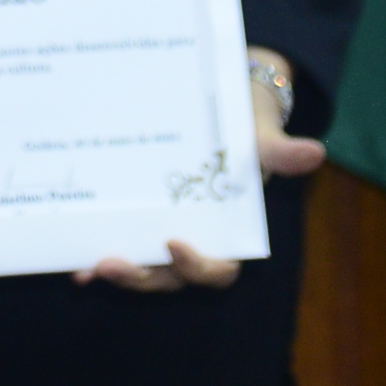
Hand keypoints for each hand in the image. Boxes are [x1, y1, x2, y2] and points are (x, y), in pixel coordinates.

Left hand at [76, 48, 326, 294]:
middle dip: (142, 277)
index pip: (218, 270)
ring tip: (86, 268)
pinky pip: (119, 244)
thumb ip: (281, 150)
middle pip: (170, 278)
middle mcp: (195, 241)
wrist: (221, 107)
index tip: (176, 244)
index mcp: (229, 232)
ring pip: (142, 269)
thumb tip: (315, 152)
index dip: (197, 267)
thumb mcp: (262, 135)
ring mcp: (162, 234)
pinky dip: (97, 254)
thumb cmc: (246, 127)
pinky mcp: (138, 221)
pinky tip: (71, 256)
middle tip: (112, 264)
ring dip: (116, 272)